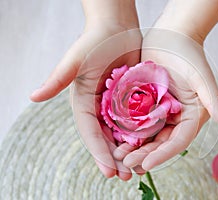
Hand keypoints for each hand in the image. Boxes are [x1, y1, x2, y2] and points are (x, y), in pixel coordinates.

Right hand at [30, 0, 141, 180]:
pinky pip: (137, 119)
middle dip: (115, 158)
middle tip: (125, 177)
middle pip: (106, 137)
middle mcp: (99, 107)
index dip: (99, 153)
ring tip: (138, 169)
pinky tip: (150, 147)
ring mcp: (115, 104)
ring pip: (122, 132)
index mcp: (83, 102)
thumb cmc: (95, 40)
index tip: (109, 172)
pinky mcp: (131, 98)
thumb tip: (33, 96)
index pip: (91, 133)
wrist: (117, 26)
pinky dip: (142, 134)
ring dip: (129, 151)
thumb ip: (58, 79)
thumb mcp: (76, 60)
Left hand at [113, 28, 217, 172]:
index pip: (177, 141)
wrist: (173, 35)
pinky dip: (125, 129)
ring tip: (117, 155)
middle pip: (159, 142)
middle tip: (126, 164)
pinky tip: (112, 136)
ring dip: (132, 146)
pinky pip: (134, 119)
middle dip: (144, 154)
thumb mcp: (202, 78)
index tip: (147, 165)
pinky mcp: (145, 102)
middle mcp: (175, 117)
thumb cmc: (190, 54)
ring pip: (145, 134)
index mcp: (191, 116)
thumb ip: (214, 101)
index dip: (163, 155)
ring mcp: (159, 111)